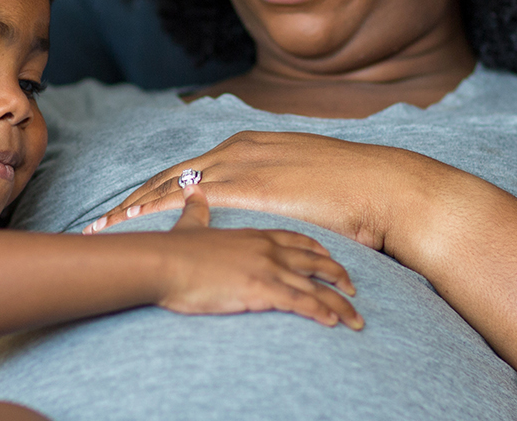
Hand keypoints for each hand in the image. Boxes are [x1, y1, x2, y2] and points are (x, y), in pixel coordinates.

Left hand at [85, 131, 484, 252]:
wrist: (385, 188)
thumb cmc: (354, 194)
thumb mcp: (306, 183)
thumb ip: (279, 191)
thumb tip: (270, 210)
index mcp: (250, 145)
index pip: (191, 170)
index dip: (157, 190)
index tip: (130, 208)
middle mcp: (238, 148)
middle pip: (170, 175)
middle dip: (133, 200)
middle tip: (102, 222)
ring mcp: (241, 164)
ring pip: (170, 186)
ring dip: (134, 209)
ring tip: (105, 229)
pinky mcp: (248, 186)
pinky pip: (188, 200)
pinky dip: (155, 213)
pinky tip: (135, 228)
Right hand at [150, 184, 363, 328]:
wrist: (161, 262)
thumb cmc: (171, 250)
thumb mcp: (190, 225)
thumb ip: (197, 210)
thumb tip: (192, 193)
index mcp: (254, 233)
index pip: (296, 239)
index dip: (317, 250)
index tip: (331, 258)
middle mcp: (267, 248)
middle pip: (315, 261)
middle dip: (338, 275)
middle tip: (355, 288)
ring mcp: (267, 268)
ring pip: (315, 285)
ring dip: (339, 303)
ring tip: (355, 319)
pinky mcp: (261, 289)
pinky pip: (300, 302)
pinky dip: (321, 312)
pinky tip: (333, 322)